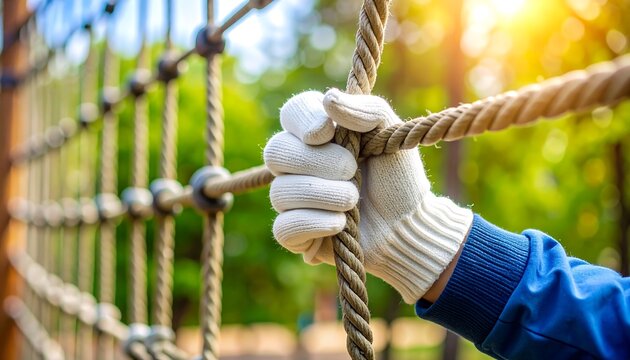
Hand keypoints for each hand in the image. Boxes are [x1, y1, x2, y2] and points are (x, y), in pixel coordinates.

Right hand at [263, 89, 472, 302]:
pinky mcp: (294, 234)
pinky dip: (314, 223)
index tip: (328, 131)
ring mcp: (292, 199)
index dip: (303, 119)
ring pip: (280, 192)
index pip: (291, 112)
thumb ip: (366, 110)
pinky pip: (284, 227)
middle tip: (352, 171)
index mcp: (317, 133)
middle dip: (318, 162)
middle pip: (277, 152)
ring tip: (354, 201)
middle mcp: (297, 164)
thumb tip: (329, 100)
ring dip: (324, 195)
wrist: (407, 227)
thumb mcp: (391, 134)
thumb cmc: (398, 178)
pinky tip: (341, 224)